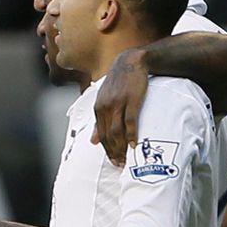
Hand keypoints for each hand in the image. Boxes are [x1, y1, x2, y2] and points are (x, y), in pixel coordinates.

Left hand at [93, 48, 148, 165]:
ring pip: (117, 131)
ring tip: (127, 159)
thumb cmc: (120, 82)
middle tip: (120, 165)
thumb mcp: (105, 99)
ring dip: (121, 147)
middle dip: (113, 152)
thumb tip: (92, 142)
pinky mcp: (131, 100)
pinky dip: (131, 135)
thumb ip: (99, 121)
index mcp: (98, 108)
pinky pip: (129, 122)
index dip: (106, 150)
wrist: (132, 62)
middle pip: (108, 136)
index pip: (100, 135)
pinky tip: (134, 145)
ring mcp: (117, 103)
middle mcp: (105, 107)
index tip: (113, 161)